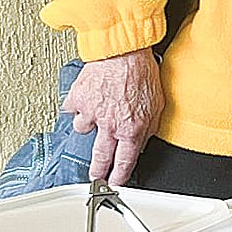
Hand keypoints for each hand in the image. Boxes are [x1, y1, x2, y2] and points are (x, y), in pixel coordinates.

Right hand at [63, 49, 164, 184]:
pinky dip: (77, 105)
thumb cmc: (141, 69)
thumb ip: (150, 126)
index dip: (119, 177)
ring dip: (88, 126)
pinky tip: (83, 100)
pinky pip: (73, 109)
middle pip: (100, 158)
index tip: (115, 183)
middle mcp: (110, 126)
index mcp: (131, 129)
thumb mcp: (158, 102)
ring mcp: (91, 113)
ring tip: (94, 118)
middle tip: (95, 177)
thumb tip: (145, 139)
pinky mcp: (77, 99)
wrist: (123, 48)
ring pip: (83, 130)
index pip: (124, 163)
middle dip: (97, 173)